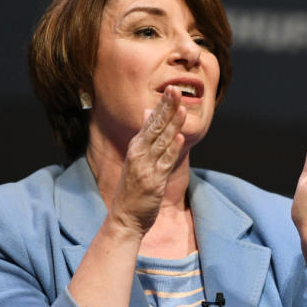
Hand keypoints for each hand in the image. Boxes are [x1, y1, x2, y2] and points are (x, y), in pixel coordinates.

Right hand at [107, 86, 186, 235]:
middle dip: (166, 108)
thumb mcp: (137, 159)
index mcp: (136, 147)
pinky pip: (165, 163)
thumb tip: (149, 112)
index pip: (151, 121)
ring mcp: (145, 168)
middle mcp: (138, 154)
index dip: (162, 105)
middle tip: (175, 90)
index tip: (172, 89)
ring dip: (172, 125)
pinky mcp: (153, 182)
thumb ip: (146, 137)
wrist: (124, 218)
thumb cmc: (133, 190)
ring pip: (162, 142)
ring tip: (181, 109)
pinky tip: (180, 139)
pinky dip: (172, 151)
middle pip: (155, 127)